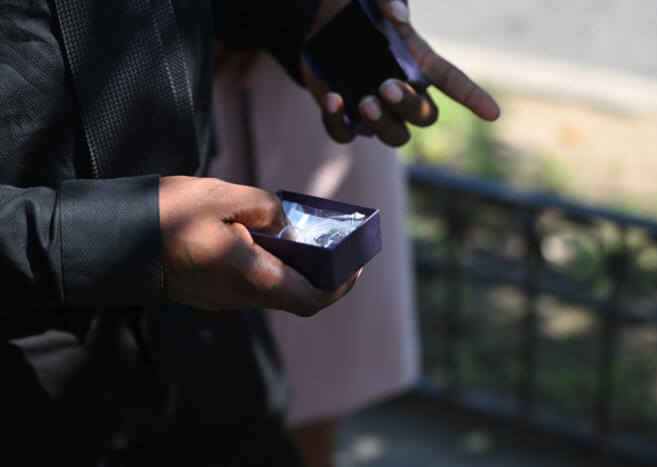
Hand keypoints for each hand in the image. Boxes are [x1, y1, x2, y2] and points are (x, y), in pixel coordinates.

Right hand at [159, 176, 358, 315]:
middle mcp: (240, 297)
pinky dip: (267, 265)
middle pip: (295, 295)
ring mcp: (222, 298)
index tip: (355, 264)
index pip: (312, 298)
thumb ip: (264, 207)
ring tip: (295, 232)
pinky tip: (260, 235)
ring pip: (273, 289)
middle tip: (330, 242)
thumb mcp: (222, 196)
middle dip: (319, 271)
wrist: (112, 238)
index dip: (341, 285)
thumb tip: (286, 222)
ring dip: (292, 266)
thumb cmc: (165, 215)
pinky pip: (250, 283)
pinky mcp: (208, 292)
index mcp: (251, 277)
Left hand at [302, 0, 499, 146]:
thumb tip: (398, 14)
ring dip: (383, 124)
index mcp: (419, 64)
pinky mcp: (345, 119)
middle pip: (423, 115)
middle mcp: (403, 93)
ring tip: (366, 101)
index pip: (453, 83)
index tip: (493, 113)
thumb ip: (388, 0)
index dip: (473, 98)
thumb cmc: (356, 12)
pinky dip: (337, 122)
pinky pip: (346, 134)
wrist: (318, 29)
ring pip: (395, 136)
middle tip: (386, 86)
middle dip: (408, 105)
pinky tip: (333, 99)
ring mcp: (377, 111)